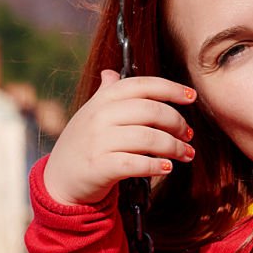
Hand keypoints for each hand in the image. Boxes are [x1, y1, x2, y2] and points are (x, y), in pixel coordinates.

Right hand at [43, 69, 197, 205]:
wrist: (60, 179)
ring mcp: (99, 142)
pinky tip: (167, 168)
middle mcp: (100, 117)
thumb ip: (105, 94)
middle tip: (189, 135)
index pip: (142, 85)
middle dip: (178, 123)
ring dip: (174, 147)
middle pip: (152, 111)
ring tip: (186, 154)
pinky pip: (137, 163)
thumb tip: (111, 72)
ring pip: (149, 138)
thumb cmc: (84, 144)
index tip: (192, 96)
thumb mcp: (90, 114)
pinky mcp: (100, 167)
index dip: (171, 88)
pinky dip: (156, 166)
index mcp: (103, 100)